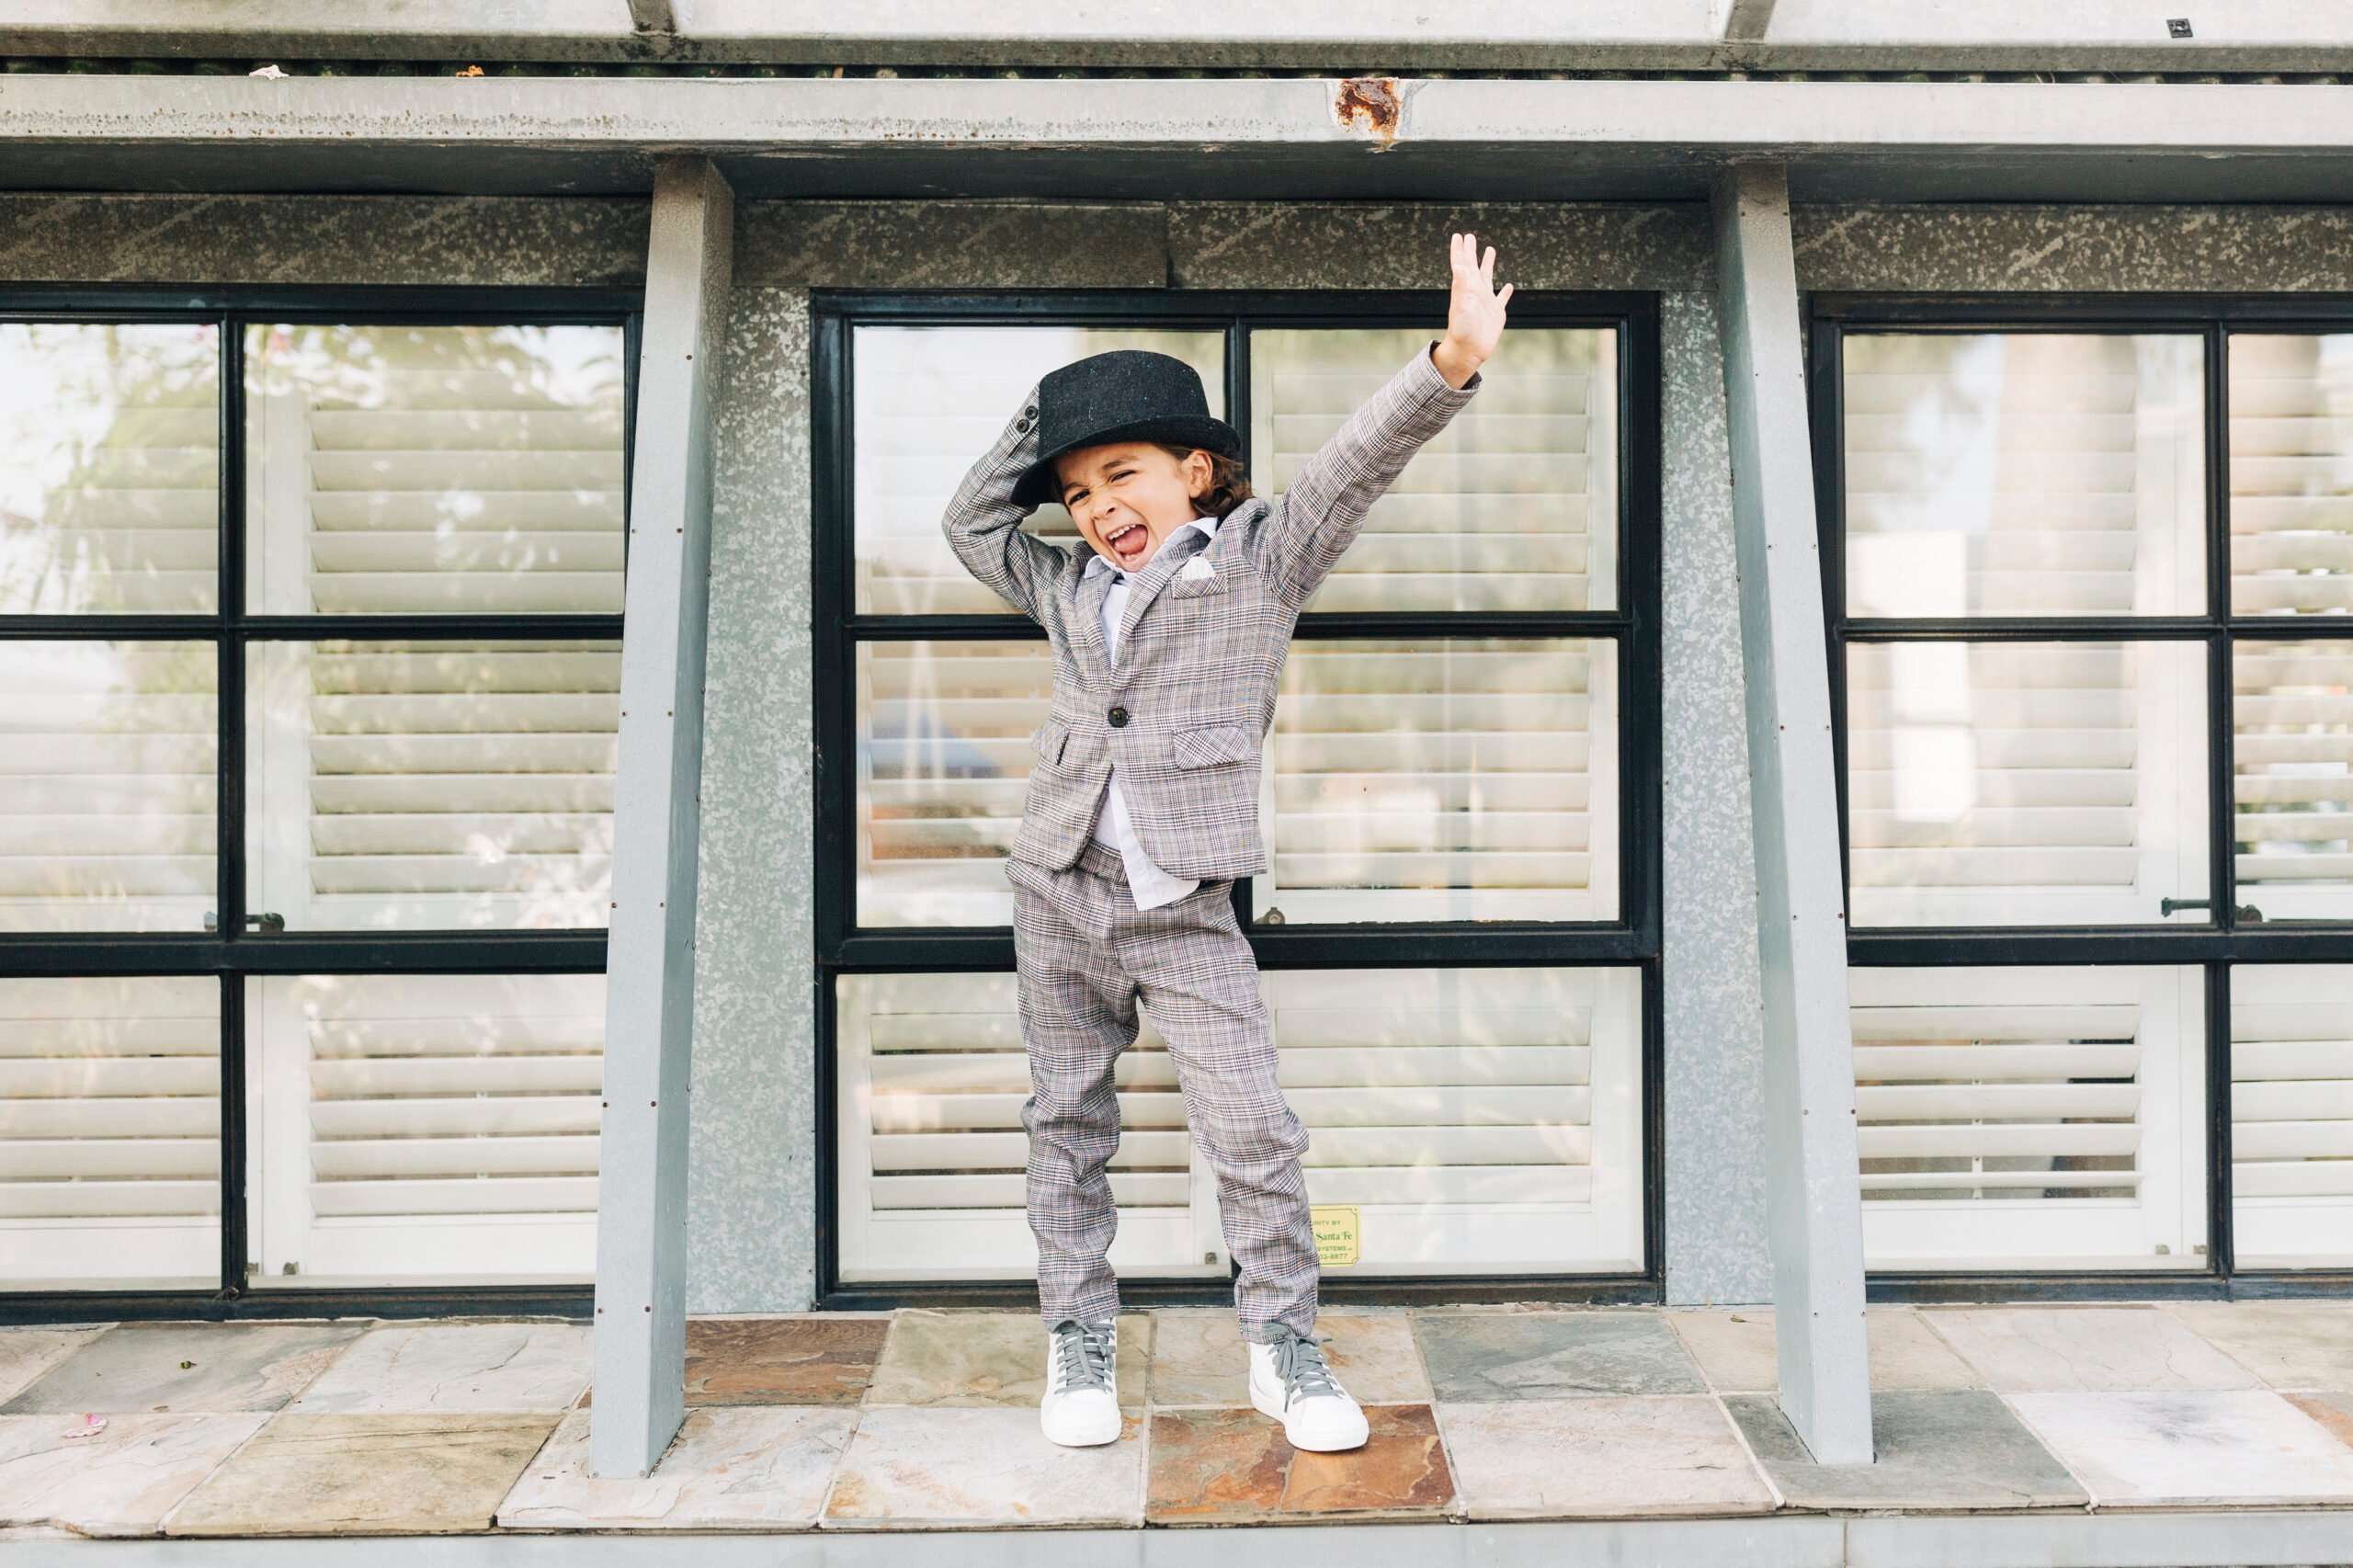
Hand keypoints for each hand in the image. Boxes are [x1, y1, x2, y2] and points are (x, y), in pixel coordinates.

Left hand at [1433, 231, 1510, 388]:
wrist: (1468, 351)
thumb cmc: (1462, 331)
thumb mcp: (1461, 307)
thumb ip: (1461, 286)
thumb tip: (1458, 266)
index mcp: (1465, 288)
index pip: (1461, 264)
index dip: (1459, 249)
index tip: (1458, 235)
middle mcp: (1475, 292)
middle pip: (1473, 266)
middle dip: (1471, 251)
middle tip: (1470, 236)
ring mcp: (1485, 302)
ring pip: (1487, 277)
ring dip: (1488, 264)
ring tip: (1490, 250)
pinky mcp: (1496, 313)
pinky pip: (1502, 299)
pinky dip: (1506, 292)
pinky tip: (1509, 286)